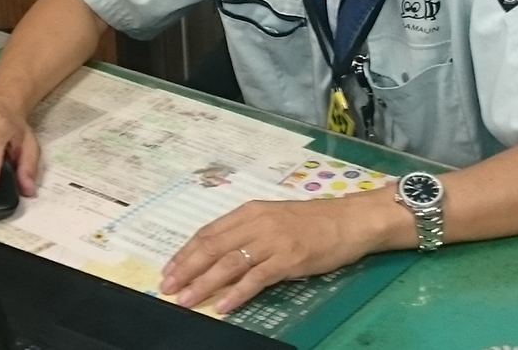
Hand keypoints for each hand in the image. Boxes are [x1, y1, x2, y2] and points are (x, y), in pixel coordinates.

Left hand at [160, 193, 407, 312]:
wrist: (349, 220)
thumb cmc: (313, 221)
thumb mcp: (274, 217)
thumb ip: (248, 231)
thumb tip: (217, 252)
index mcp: (250, 211)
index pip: (209, 232)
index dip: (186, 252)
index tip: (169, 269)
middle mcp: (257, 223)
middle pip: (213, 247)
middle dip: (187, 269)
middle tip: (167, 288)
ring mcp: (273, 241)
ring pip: (229, 263)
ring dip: (204, 283)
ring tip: (186, 299)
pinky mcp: (289, 259)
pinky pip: (256, 279)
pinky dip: (237, 293)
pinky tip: (223, 306)